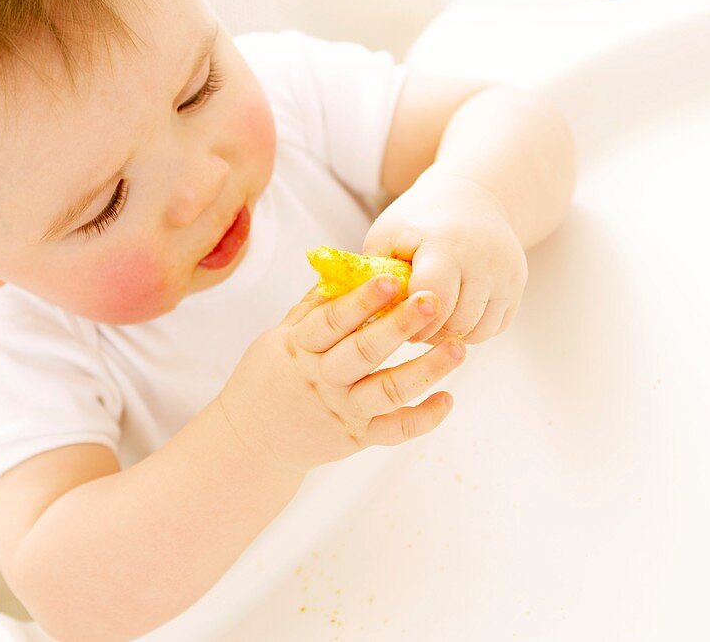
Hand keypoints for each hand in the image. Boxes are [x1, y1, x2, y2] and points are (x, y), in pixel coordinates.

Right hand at [216, 277, 464, 475]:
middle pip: (363, 352)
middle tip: (432, 302)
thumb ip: (312, 307)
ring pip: (387, 392)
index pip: (332, 321)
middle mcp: (322, 380)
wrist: (251, 441)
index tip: (391, 279)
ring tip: (458, 349)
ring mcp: (341, 411)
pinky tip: (448, 397)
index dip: (361, 300)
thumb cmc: (267, 380)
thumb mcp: (278, 338)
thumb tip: (344, 268)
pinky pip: (395, 431)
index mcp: (299, 349)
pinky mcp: (357, 438)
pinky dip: (424, 418)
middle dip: (399, 326)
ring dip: (425, 370)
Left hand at [363, 173, 527, 344]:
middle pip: (456, 321)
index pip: (433, 299)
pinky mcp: (517, 286)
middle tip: (408, 325)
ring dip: (450, 335)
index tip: (397, 314)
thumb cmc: (417, 220)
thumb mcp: (386, 236)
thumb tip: (360, 317)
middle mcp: (484, 260)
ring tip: (428, 321)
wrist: (471, 197)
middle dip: (428, 331)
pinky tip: (450, 316)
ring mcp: (506, 274)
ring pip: (477, 332)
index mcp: (446, 245)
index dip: (412, 317)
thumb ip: (373, 275)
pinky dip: (470, 330)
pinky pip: (493, 328)